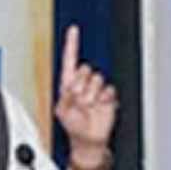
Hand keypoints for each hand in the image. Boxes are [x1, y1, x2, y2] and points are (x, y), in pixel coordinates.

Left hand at [54, 25, 117, 163]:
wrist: (89, 139)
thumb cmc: (73, 125)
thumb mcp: (62, 110)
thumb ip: (65, 95)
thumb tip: (73, 86)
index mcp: (68, 83)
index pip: (69, 60)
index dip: (72, 44)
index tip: (73, 30)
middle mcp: (82, 82)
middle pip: (84, 69)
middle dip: (81, 86)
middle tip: (80, 101)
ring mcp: (96, 88)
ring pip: (97, 79)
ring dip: (92, 94)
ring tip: (88, 106)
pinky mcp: (108, 95)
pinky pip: (108, 89)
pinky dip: (104, 99)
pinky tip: (100, 107)